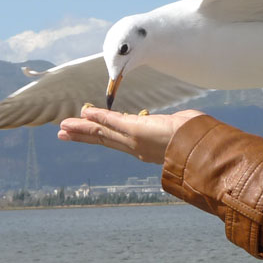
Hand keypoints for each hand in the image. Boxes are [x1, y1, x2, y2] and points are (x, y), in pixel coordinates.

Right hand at [58, 106, 204, 163]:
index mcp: (144, 147)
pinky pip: (112, 122)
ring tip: (62, 128)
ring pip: (102, 132)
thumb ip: (178, 127)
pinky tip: (84, 113)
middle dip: (81, 135)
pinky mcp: (135, 131)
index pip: (115, 139)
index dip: (98, 135)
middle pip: (102, 138)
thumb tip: (187, 122)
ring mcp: (133, 139)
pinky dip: (98, 117)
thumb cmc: (197, 141)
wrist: (201, 149)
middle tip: (62, 133)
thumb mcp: (182, 131)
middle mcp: (135, 146)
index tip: (87, 131)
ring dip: (81, 128)